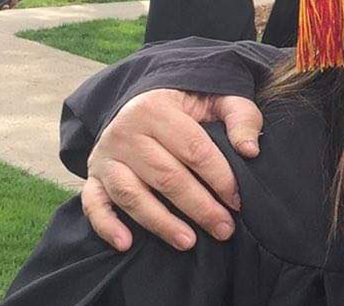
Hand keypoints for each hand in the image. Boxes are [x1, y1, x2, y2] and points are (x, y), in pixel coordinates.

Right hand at [82, 89, 263, 251]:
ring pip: (132, 194)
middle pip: (166, 176)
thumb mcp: (218, 100)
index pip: (194, 149)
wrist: (144, 102)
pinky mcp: (94, 176)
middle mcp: (126, 131)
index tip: (238, 201)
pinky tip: (126, 244)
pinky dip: (107, 225)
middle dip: (199, 207)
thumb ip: (241, 117)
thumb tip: (250, 150)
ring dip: (161, 223)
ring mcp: (106, 156)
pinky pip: (93, 204)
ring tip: (189, 242)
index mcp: (157, 109)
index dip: (219, 178)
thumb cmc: (189, 107)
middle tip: (224, 229)